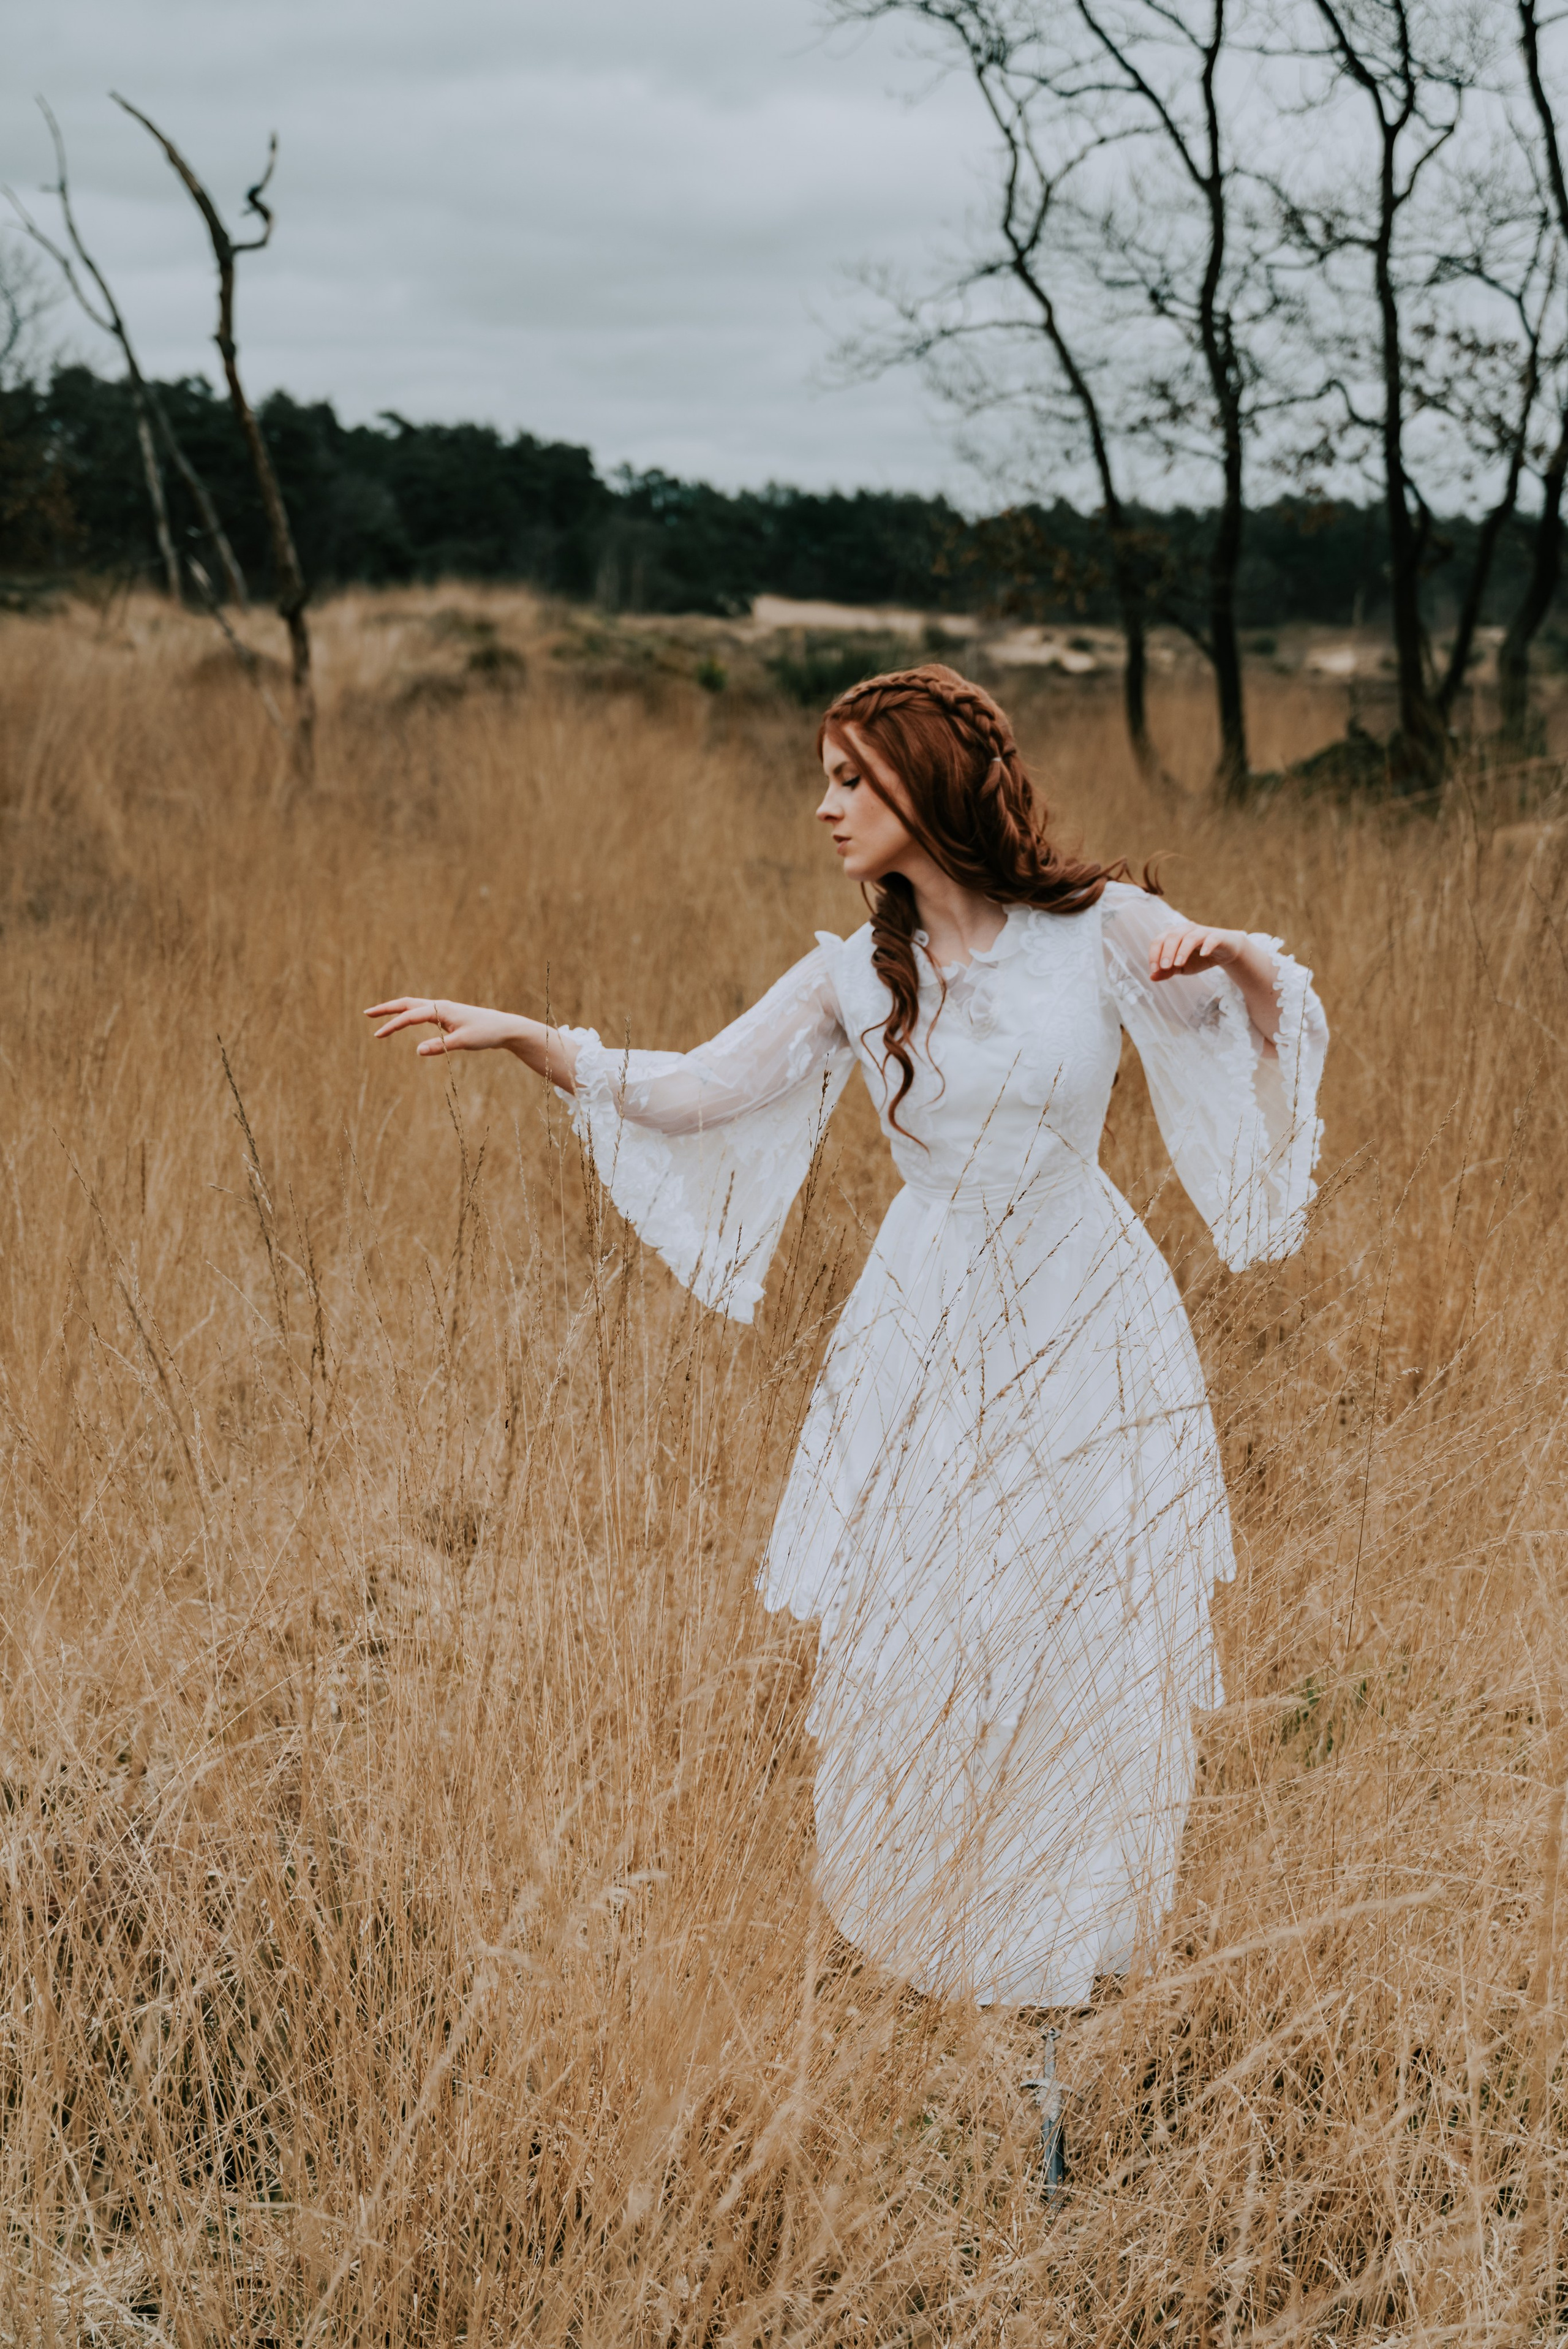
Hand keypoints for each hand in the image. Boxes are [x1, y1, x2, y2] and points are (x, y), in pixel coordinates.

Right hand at [365, 996, 521, 1056]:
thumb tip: (418, 1050)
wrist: (504, 1028)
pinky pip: (422, 1012)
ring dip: (396, 1010)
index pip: (410, 1016)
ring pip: (414, 1006)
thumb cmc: (486, 1033)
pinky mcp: (447, 1016)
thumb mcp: (463, 1042)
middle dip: (386, 1008)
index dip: (392, 1025)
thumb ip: (440, 1046)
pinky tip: (405, 1021)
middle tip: (367, 1013)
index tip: (377, 1035)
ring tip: (379, 1015)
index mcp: (440, 1010)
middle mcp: (439, 1006)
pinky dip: (408, 1014)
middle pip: (407, 1004)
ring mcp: (443, 1010)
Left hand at [1147, 924, 1244, 981]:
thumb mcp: (1181, 967)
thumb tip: (1152, 977)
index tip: (1154, 970)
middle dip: (1166, 952)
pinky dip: (1207, 945)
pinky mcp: (1217, 936)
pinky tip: (1203, 955)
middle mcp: (1186, 930)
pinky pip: (1211, 938)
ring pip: (1190, 937)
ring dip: (1182, 950)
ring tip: (1179, 964)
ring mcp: (1202, 932)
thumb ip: (1167, 971)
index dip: (1154, 955)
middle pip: (1172, 936)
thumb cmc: (1199, 958)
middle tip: (1165, 967)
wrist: (1225, 953)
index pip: (1158, 941)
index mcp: (1173, 935)